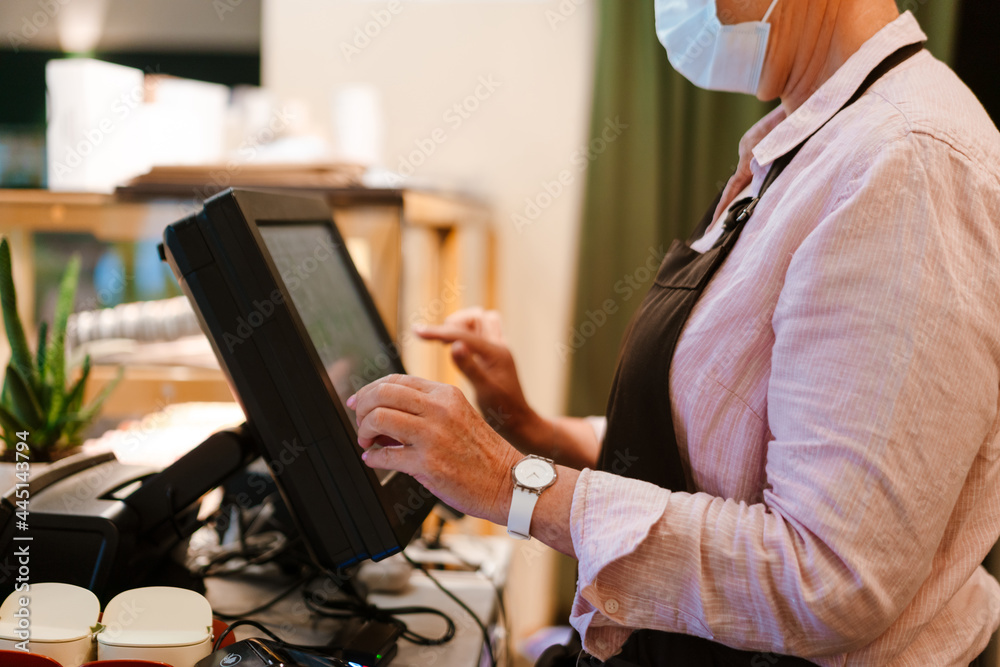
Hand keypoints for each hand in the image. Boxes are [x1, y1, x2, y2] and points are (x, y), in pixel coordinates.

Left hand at [347, 374, 520, 523]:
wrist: (509, 482)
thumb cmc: (484, 454)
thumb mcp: (459, 416)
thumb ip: (426, 410)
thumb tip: (386, 412)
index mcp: (446, 394)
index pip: (396, 380)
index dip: (371, 390)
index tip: (359, 401)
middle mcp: (439, 409)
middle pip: (383, 394)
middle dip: (362, 408)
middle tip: (360, 422)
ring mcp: (433, 435)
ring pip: (379, 417)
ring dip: (364, 430)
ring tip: (367, 440)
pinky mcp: (428, 463)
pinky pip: (385, 455)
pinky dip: (373, 457)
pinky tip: (374, 459)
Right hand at [414, 308, 540, 447]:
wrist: (519, 422)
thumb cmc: (503, 411)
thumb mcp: (484, 391)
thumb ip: (470, 367)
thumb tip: (454, 345)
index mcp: (496, 352)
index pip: (462, 334)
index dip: (437, 332)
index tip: (416, 331)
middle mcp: (499, 347)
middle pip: (477, 317)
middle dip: (456, 323)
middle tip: (440, 341)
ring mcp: (497, 351)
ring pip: (480, 323)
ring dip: (461, 328)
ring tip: (445, 343)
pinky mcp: (493, 358)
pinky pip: (479, 336)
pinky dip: (465, 336)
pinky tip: (454, 351)